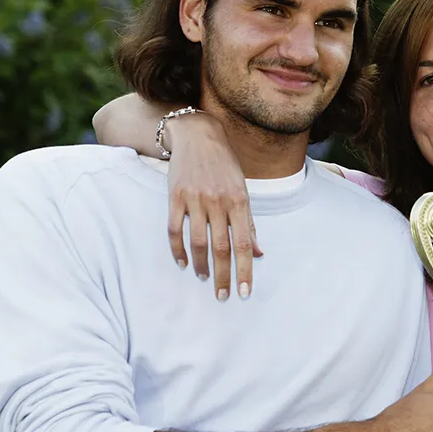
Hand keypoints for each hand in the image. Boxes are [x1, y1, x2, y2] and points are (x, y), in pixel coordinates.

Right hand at [163, 112, 263, 299]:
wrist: (198, 134)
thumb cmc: (224, 165)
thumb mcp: (242, 190)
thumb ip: (248, 223)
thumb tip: (258, 253)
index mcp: (239, 200)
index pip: (244, 243)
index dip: (244, 270)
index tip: (244, 292)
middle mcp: (218, 201)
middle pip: (221, 247)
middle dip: (223, 276)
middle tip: (223, 296)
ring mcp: (195, 199)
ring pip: (197, 242)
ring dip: (201, 265)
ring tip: (205, 279)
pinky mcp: (175, 196)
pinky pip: (174, 229)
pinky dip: (177, 250)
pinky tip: (182, 263)